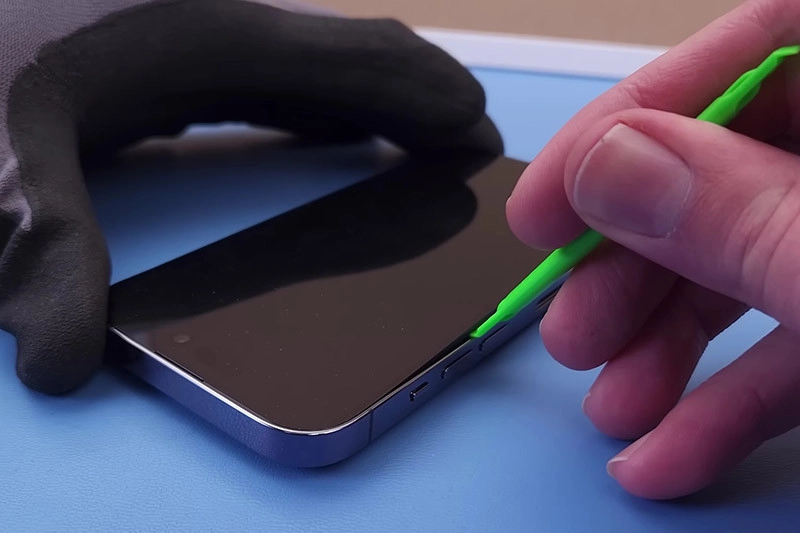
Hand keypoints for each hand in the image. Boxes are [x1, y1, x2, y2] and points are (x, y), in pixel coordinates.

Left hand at [0, 0, 500, 394]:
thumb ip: (40, 252)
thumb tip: (66, 361)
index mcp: (195, 31)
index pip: (344, 54)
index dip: (420, 86)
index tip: (474, 120)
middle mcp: (204, 21)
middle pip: (341, 55)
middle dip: (413, 95)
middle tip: (466, 140)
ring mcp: (181, 37)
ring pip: (306, 65)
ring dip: (369, 100)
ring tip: (414, 140)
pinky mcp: (158, 57)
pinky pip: (265, 79)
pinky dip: (314, 105)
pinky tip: (319, 131)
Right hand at [506, 0, 799, 499]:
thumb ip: (743, 214)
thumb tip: (609, 168)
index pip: (763, 40)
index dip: (641, 108)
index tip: (554, 196)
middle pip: (732, 164)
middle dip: (634, 256)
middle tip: (571, 322)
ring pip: (748, 262)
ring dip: (662, 341)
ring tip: (609, 403)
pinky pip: (793, 344)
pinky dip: (727, 400)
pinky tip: (668, 450)